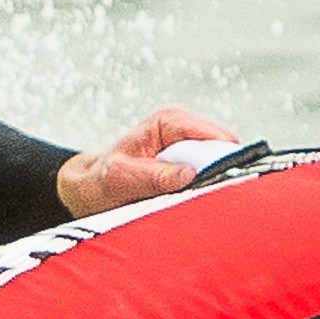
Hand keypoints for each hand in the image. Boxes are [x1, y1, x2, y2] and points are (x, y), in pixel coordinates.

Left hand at [56, 105, 236, 217]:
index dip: (222, 161)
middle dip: (220, 173)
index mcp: (168, 120)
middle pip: (226, 150)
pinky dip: (209, 187)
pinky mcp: (197, 160)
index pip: (214, 137)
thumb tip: (191, 175)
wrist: (93, 186)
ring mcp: (193, 142)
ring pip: (226, 164)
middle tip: (204, 197)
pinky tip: (192, 197)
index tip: (221, 185)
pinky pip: (217, 173)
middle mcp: (185, 126)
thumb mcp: (121, 178)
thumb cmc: (104, 179)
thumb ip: (155, 176)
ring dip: (213, 183)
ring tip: (191, 198)